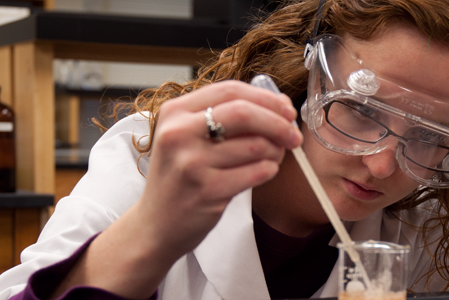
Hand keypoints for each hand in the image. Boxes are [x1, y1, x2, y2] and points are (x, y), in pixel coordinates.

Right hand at [137, 80, 301, 257]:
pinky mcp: (207, 190)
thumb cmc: (178, 179)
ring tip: (272, 158)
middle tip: (294, 135)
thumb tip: (277, 105)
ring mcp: (191, 163)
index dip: (265, 97)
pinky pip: (256, 172)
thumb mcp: (187, 139)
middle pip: (244, 113)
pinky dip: (269, 170)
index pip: (230, 90)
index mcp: (174, 113)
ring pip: (256, 145)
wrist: (155, 225)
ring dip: (276, 151)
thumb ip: (223, 118)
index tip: (286, 109)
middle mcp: (179, 133)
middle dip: (278, 122)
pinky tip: (263, 173)